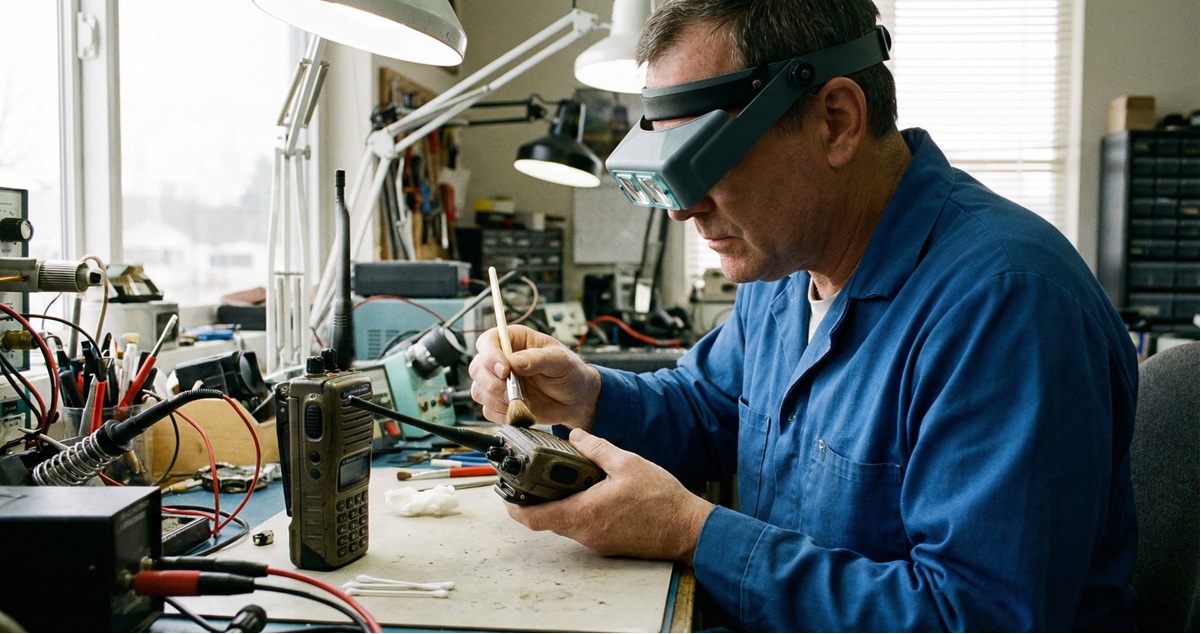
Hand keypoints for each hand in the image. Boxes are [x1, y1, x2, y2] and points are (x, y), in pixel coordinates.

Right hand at [469, 325, 601, 428]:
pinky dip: (502, 414)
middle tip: (512, 393)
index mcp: (514, 340)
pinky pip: (487, 410)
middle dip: (492, 383)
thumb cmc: (569, 372)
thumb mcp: (561, 360)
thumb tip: (515, 362)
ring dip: (497, 400)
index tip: (504, 370)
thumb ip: (538, 359)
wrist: (576, 399)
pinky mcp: (500, 403)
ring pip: (478, 390)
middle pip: (477, 368)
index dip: (490, 355)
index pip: (488, 341)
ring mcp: (499, 382)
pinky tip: (521, 410)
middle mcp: (501, 360)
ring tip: (524, 402)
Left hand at [505, 428, 714, 564]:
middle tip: (532, 476)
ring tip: (565, 477)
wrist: (688, 530)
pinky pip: (582, 526)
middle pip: (546, 519)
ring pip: (564, 522)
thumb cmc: (662, 500)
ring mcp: (596, 541)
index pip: (534, 517)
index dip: (513, 505)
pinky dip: (578, 508)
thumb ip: (595, 447)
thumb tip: (575, 435)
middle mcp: (585, 533)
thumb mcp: (627, 463)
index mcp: (584, 513)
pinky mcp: (607, 543)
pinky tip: (590, 489)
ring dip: (559, 502)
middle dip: (536, 498)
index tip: (504, 492)